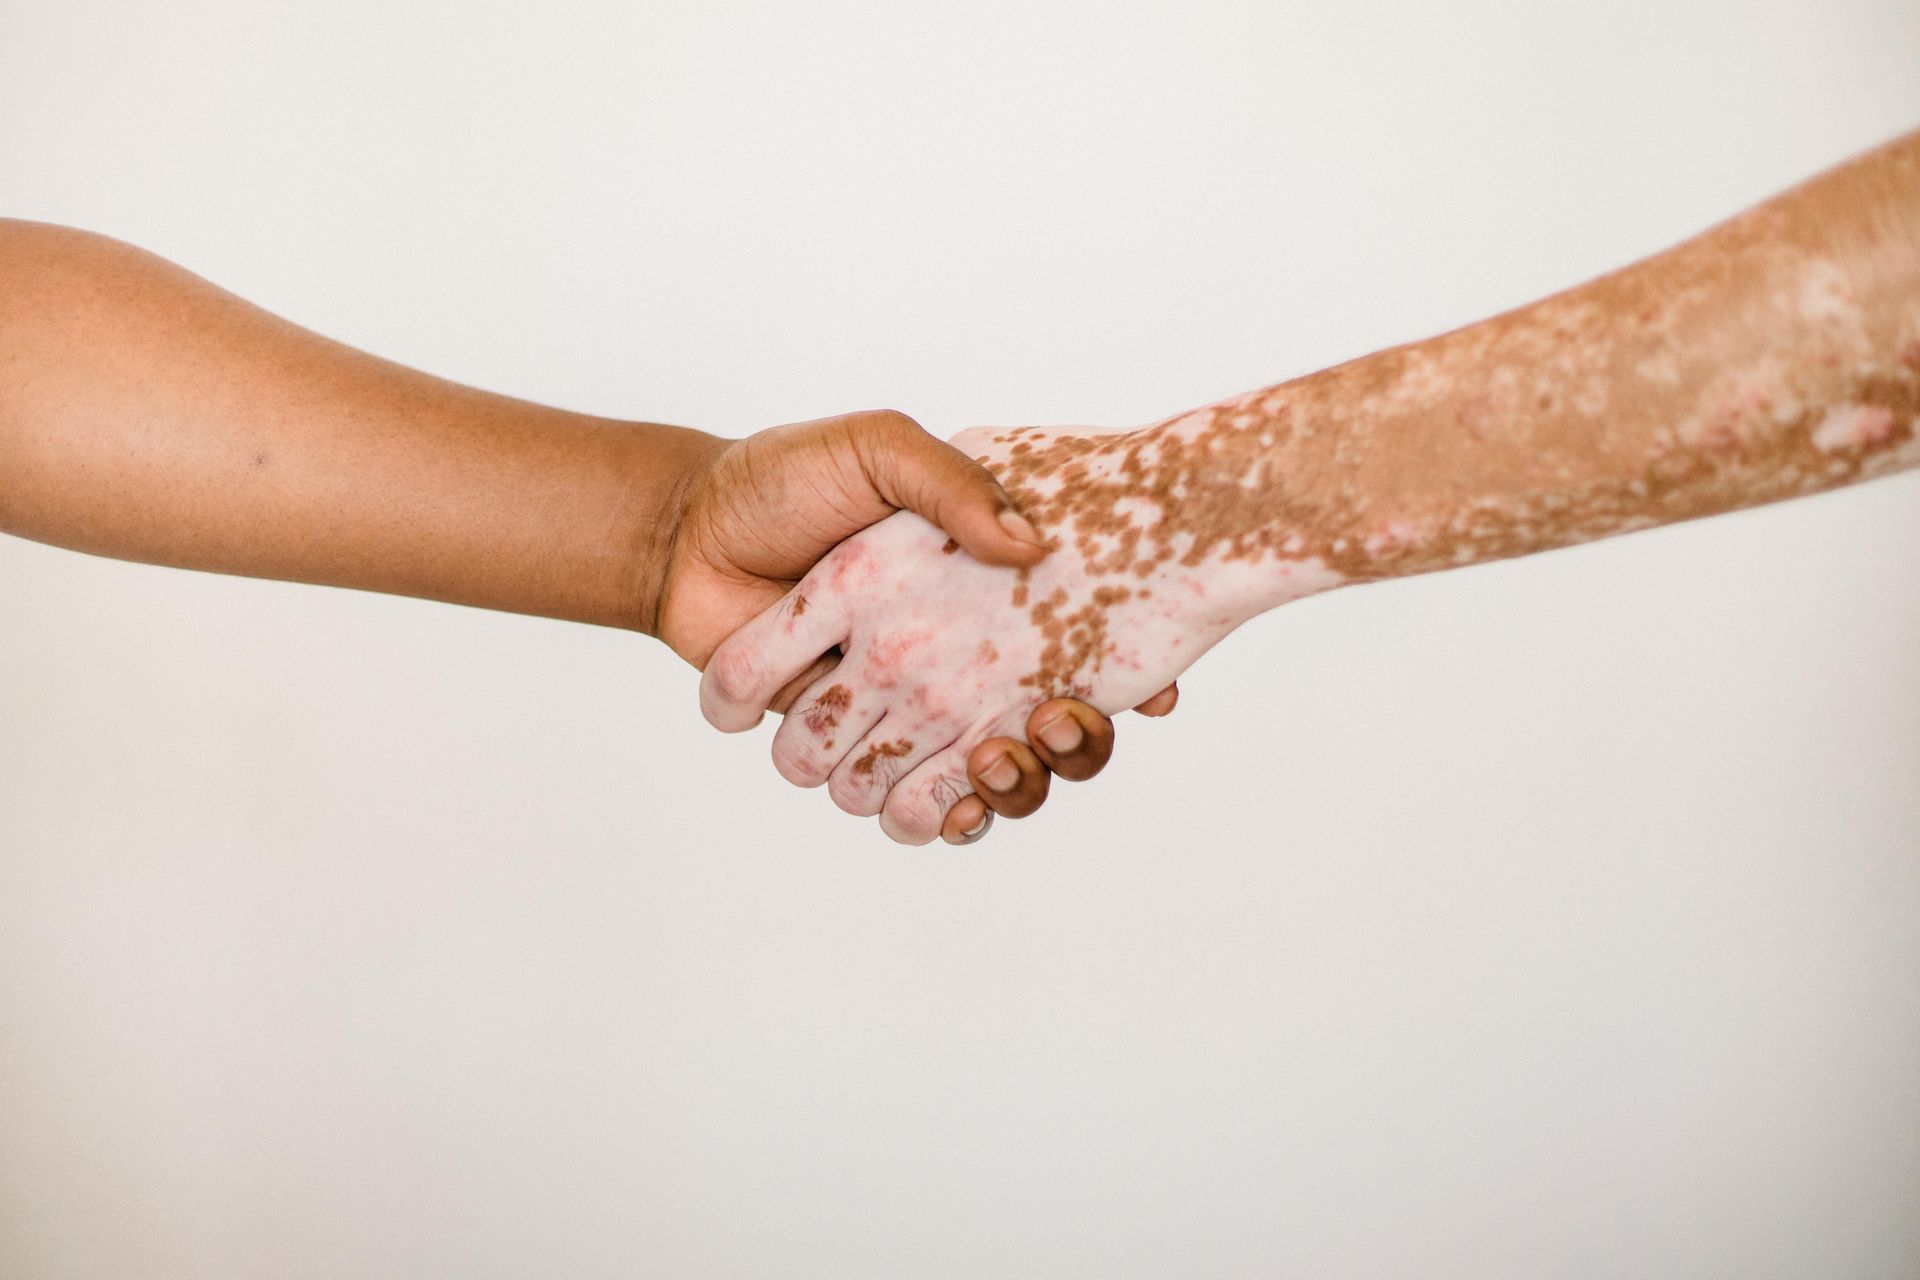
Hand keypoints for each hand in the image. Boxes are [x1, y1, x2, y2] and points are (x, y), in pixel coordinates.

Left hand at [656, 409, 1175, 841]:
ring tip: (991, 752)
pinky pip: (923, 807)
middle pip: (1049, 732)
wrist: (694, 528)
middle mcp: (951, 657)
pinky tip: (952, 801)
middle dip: (1064, 742)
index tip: (1119, 674)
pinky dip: (943, 817)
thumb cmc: (791, 477)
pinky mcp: (860, 750)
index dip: (1112, 672)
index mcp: (973, 589)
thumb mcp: (882, 450)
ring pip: (992, 781)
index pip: (1082, 645)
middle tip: (1052, 716)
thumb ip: (949, 484)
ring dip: (1004, 782)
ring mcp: (909, 709)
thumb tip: (1026, 546)